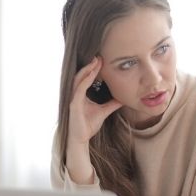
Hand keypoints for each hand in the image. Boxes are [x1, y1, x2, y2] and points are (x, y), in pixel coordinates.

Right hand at [64, 57, 121, 184]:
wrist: (81, 139)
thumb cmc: (88, 125)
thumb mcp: (104, 112)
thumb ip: (112, 104)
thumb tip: (122, 99)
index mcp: (80, 95)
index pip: (86, 78)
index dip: (93, 69)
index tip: (102, 60)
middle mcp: (75, 94)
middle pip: (81, 75)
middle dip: (90, 65)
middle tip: (99, 56)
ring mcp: (73, 98)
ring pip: (79, 79)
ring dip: (87, 70)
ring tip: (96, 61)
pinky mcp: (73, 104)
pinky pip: (79, 89)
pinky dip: (85, 80)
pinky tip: (91, 74)